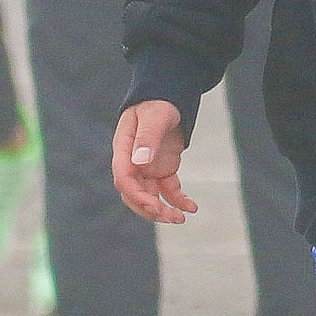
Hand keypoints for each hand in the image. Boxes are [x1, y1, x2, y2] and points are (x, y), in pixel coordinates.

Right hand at [111, 100, 195, 223]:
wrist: (167, 97)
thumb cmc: (157, 103)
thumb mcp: (154, 116)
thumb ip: (147, 138)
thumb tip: (140, 162)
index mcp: (124, 149)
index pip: (124, 178)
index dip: (137, 195)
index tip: (154, 206)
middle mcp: (132, 163)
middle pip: (134, 194)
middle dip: (150, 209)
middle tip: (170, 216)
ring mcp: (147, 168)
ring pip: (150, 197)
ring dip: (163, 210)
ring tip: (181, 218)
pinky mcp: (162, 170)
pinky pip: (168, 191)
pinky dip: (178, 201)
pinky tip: (191, 207)